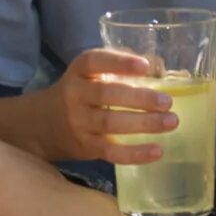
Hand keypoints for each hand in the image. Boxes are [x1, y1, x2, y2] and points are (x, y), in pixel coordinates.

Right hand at [53, 48, 173, 163]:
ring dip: (143, 124)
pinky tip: (157, 151)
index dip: (119, 62)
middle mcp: (75, 95)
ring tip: (171, 122)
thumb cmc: (80, 94)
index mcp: (79, 72)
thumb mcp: (90, 75)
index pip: (94, 61)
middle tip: (167, 102)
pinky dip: (134, 154)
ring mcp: (79, 122)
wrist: (44, 125)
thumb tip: (163, 69)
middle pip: (106, 94)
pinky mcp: (85, 146)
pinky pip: (111, 152)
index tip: (145, 66)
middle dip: (140, 98)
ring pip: (110, 123)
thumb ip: (120, 68)